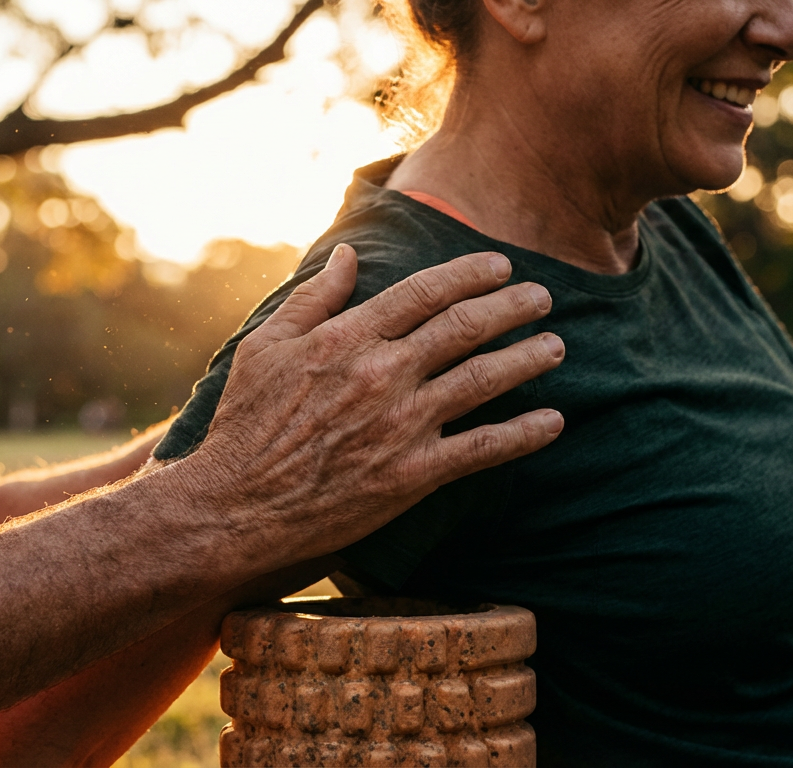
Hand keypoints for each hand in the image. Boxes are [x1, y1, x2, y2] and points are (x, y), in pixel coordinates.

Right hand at [186, 243, 563, 564]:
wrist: (237, 507)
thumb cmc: (245, 425)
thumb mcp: (265, 346)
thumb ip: (314, 298)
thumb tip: (350, 253)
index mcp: (348, 337)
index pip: (424, 292)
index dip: (470, 274)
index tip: (500, 267)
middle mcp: (382, 373)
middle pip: (464, 327)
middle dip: (511, 307)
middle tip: (542, 297)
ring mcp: (402, 424)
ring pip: (483, 380)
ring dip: (527, 359)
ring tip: (555, 347)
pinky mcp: (412, 474)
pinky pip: (482, 448)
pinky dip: (524, 433)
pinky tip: (553, 421)